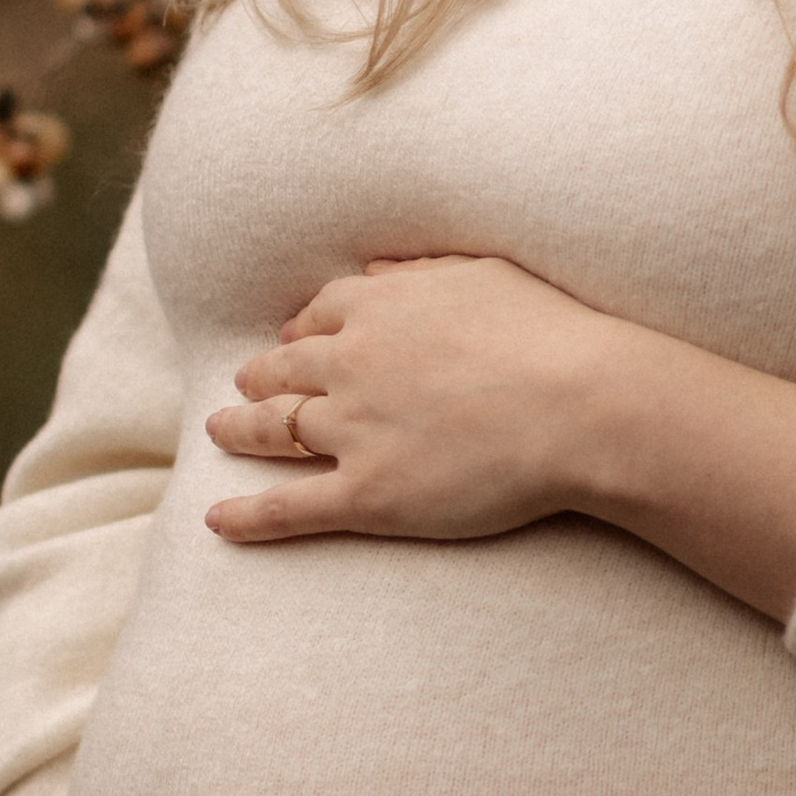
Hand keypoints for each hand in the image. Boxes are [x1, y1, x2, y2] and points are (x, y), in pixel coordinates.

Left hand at [203, 251, 795, 621]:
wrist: (580, 402)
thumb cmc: (550, 332)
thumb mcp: (482, 274)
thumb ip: (420, 273)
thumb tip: (374, 273)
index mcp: (377, 308)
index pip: (318, 316)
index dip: (302, 332)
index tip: (295, 341)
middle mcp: (350, 365)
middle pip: (283, 370)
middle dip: (260, 377)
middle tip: (245, 385)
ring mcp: (351, 431)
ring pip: (272, 431)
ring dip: (238, 430)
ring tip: (218, 432)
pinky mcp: (366, 493)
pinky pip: (287, 507)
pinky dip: (246, 517)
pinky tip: (215, 522)